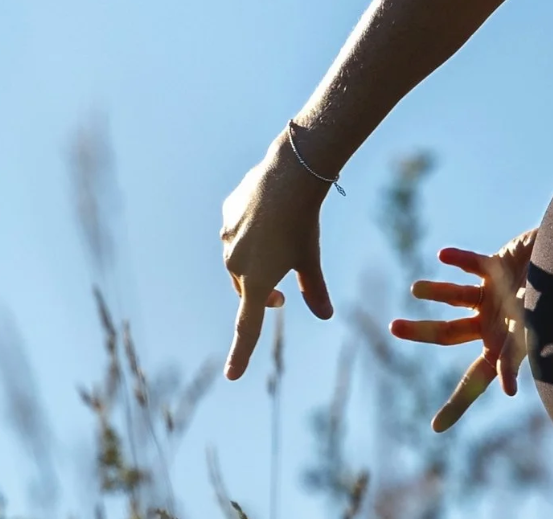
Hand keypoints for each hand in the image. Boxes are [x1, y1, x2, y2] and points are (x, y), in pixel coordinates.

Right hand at [219, 133, 336, 380]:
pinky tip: (269, 218)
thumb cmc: (303, 223)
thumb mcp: (311, 259)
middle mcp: (234, 264)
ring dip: (255, 262)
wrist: (289, 175)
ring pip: (239, 260)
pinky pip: (236, 232)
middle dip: (262, 294)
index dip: (240, 354)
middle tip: (282, 298)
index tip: (232, 376)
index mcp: (255, 282)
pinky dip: (250, 233)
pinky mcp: (226, 215)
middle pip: (246, 289)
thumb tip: (326, 315)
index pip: (246, 327)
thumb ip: (315, 290)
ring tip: (279, 243)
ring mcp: (227, 238)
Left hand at [388, 228, 536, 431]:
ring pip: (454, 297)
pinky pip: (471, 264)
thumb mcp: (535, 330)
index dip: (457, 405)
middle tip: (393, 328)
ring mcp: (492, 295)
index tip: (436, 429)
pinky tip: (443, 255)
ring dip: (434, 291)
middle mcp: (492, 324)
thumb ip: (517, 356)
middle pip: (448, 333)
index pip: (474, 382)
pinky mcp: (496, 266)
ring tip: (415, 289)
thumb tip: (507, 390)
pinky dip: (458, 260)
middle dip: (421, 331)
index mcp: (501, 347)